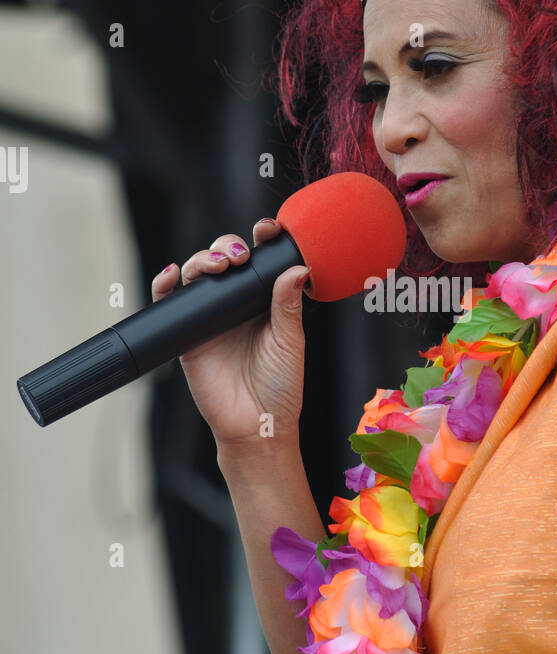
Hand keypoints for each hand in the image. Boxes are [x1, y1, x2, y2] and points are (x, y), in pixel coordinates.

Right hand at [150, 216, 309, 445]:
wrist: (255, 424)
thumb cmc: (280, 385)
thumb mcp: (290, 341)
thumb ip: (288, 304)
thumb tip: (297, 267)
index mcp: (264, 300)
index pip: (259, 260)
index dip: (261, 239)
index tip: (267, 229)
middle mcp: (235, 303)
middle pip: (223, 259)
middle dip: (227, 246)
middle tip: (237, 257)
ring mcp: (209, 316)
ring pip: (197, 274)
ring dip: (201, 260)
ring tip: (216, 266)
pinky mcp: (186, 334)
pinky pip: (170, 302)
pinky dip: (164, 284)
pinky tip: (170, 275)